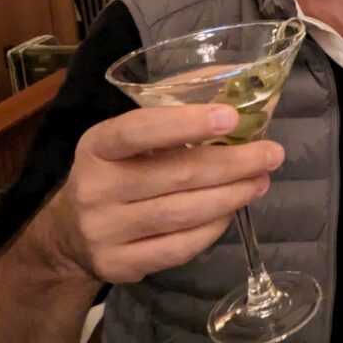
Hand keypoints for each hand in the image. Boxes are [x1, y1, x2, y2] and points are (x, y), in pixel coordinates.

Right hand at [32, 104, 283, 284]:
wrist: (70, 233)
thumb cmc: (118, 168)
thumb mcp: (132, 134)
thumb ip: (177, 105)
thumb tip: (237, 78)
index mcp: (98, 145)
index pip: (139, 131)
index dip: (185, 123)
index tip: (231, 116)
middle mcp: (95, 188)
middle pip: (176, 175)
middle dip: (233, 163)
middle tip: (272, 154)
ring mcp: (105, 231)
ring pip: (183, 213)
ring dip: (232, 195)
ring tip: (261, 180)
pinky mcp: (120, 265)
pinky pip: (180, 247)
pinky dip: (213, 228)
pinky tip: (232, 210)